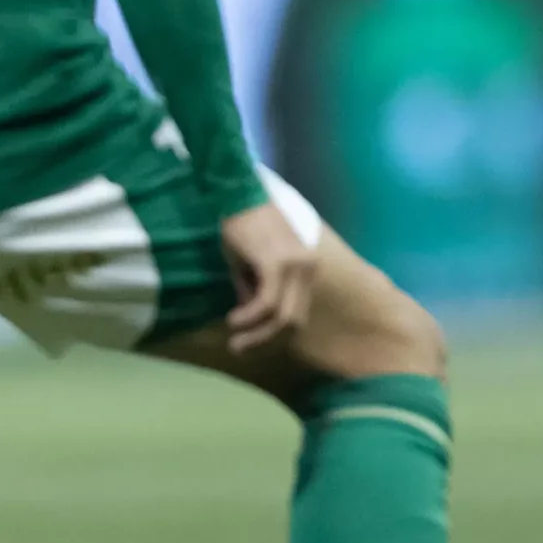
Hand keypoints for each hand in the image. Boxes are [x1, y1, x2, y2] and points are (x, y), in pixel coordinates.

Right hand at [220, 201, 317, 351]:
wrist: (236, 195)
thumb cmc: (243, 227)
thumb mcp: (251, 265)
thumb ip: (255, 290)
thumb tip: (251, 316)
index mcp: (308, 268)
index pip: (298, 312)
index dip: (274, 332)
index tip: (249, 340)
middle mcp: (309, 268)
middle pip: (294, 320)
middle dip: (265, 340)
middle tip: (238, 348)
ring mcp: (296, 266)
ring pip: (281, 316)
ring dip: (255, 334)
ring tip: (233, 338)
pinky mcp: (277, 264)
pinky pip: (265, 303)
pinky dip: (249, 317)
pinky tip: (233, 319)